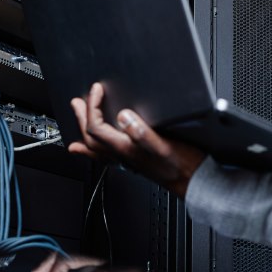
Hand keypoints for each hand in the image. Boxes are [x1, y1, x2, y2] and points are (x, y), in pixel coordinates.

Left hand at [68, 82, 204, 197]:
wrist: (194, 181)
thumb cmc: (183, 165)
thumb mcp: (164, 145)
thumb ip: (142, 132)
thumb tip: (124, 117)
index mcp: (126, 148)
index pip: (97, 127)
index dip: (93, 107)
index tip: (97, 90)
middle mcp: (123, 155)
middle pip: (90, 137)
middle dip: (82, 117)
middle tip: (77, 102)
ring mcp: (127, 160)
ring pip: (96, 148)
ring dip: (84, 132)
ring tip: (78, 121)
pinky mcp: (135, 162)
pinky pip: (107, 157)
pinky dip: (95, 152)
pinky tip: (97, 151)